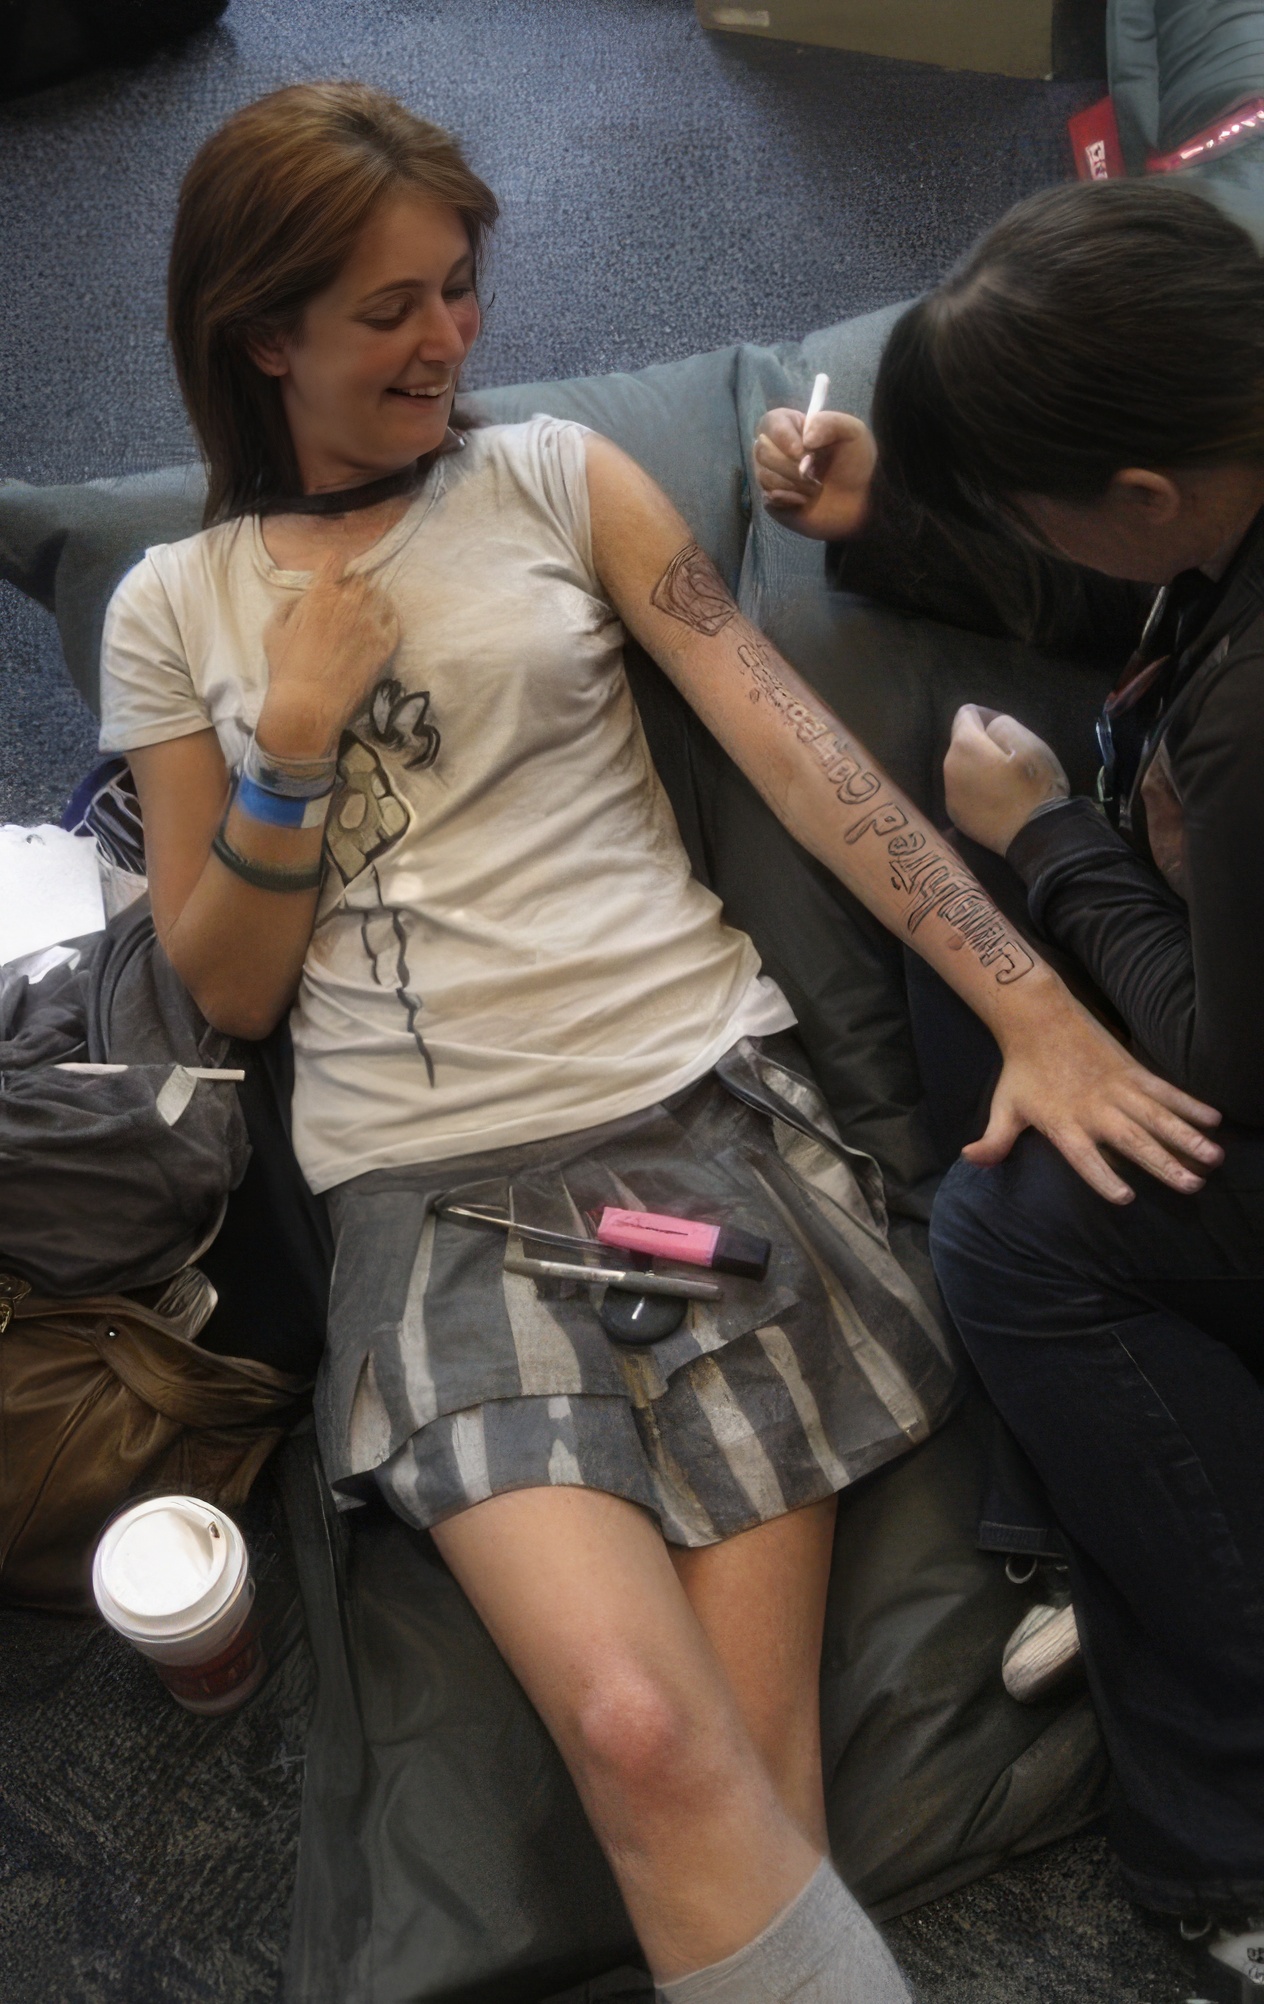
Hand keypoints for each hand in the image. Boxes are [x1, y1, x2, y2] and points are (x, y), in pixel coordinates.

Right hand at [259, 552, 399, 757]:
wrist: (309, 705)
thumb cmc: (286, 669)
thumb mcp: (273, 631)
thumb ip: (288, 607)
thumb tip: (301, 599)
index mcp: (320, 595)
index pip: (335, 560)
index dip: (335, 564)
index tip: (335, 571)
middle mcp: (348, 603)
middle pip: (360, 580)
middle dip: (354, 586)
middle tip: (348, 601)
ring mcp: (370, 624)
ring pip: (379, 597)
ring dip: (371, 602)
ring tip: (364, 615)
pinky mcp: (384, 645)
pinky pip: (393, 621)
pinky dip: (388, 619)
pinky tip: (379, 626)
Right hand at [754, 406, 876, 540]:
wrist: (860, 501)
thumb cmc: (855, 463)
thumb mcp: (852, 432)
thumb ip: (829, 423)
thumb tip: (806, 438)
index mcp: (792, 427)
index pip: (770, 423)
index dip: (782, 436)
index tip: (802, 451)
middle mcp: (776, 449)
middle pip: (762, 450)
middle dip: (790, 466)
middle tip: (814, 474)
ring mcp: (772, 474)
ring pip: (764, 475)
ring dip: (793, 484)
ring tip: (815, 488)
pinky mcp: (772, 499)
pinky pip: (767, 496)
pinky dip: (788, 498)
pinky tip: (804, 500)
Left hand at [945, 705, 1069, 854]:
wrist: (1036, 836)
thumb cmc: (1036, 786)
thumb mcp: (1029, 743)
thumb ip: (1002, 724)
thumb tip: (986, 726)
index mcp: (964, 747)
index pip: (965, 715)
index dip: (987, 716)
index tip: (1007, 730)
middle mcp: (948, 769)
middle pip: (961, 742)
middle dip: (981, 742)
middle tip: (1011, 755)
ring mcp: (950, 796)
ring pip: (961, 768)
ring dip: (978, 766)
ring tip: (1005, 777)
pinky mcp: (956, 816)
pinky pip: (963, 790)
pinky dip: (976, 787)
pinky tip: (998, 797)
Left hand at [974, 981, 1222, 1203]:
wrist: (1038, 1018)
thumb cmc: (1021, 1071)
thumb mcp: (1003, 1107)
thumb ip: (994, 1140)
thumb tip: (970, 1160)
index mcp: (1064, 1123)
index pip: (1085, 1158)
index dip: (1103, 1177)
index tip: (1126, 1197)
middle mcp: (1095, 1109)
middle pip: (1133, 1141)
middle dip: (1163, 1163)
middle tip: (1191, 1185)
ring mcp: (1118, 1089)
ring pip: (1158, 1117)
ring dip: (1187, 1136)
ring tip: (1213, 1157)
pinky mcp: (1133, 1071)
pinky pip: (1165, 1090)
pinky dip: (1189, 1104)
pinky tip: (1214, 1119)